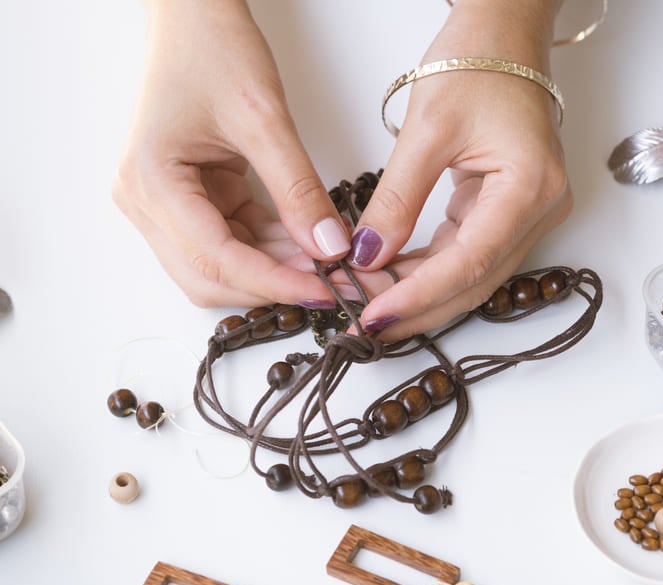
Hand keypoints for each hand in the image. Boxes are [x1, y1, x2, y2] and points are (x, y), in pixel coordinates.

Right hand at [112, 0, 348, 307]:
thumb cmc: (211, 47)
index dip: (273, 282)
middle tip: (328, 284)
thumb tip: (329, 248)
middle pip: (208, 276)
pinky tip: (304, 243)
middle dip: (270, 284)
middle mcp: (145, 201)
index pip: (214, 259)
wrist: (192, 16)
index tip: (323, 290)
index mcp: (151, 181)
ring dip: (271, 268)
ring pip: (218, 265)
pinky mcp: (186, 198)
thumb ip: (298, 189)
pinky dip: (267, 246)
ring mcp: (162, 203)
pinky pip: (228, 239)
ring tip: (324, 263)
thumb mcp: (263, 119)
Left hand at [345, 0, 571, 339]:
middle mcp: (539, 210)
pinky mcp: (507, 211)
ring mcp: (527, 214)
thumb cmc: (478, 61)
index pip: (469, 262)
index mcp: (530, 187)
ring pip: (469, 276)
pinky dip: (428, 271)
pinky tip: (392, 279)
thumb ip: (396, 199)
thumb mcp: (427, 130)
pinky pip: (466, 255)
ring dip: (419, 294)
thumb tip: (366, 255)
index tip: (373, 316)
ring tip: (369, 305)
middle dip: (416, 307)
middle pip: (473, 281)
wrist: (504, 34)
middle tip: (364, 325)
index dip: (418, 295)